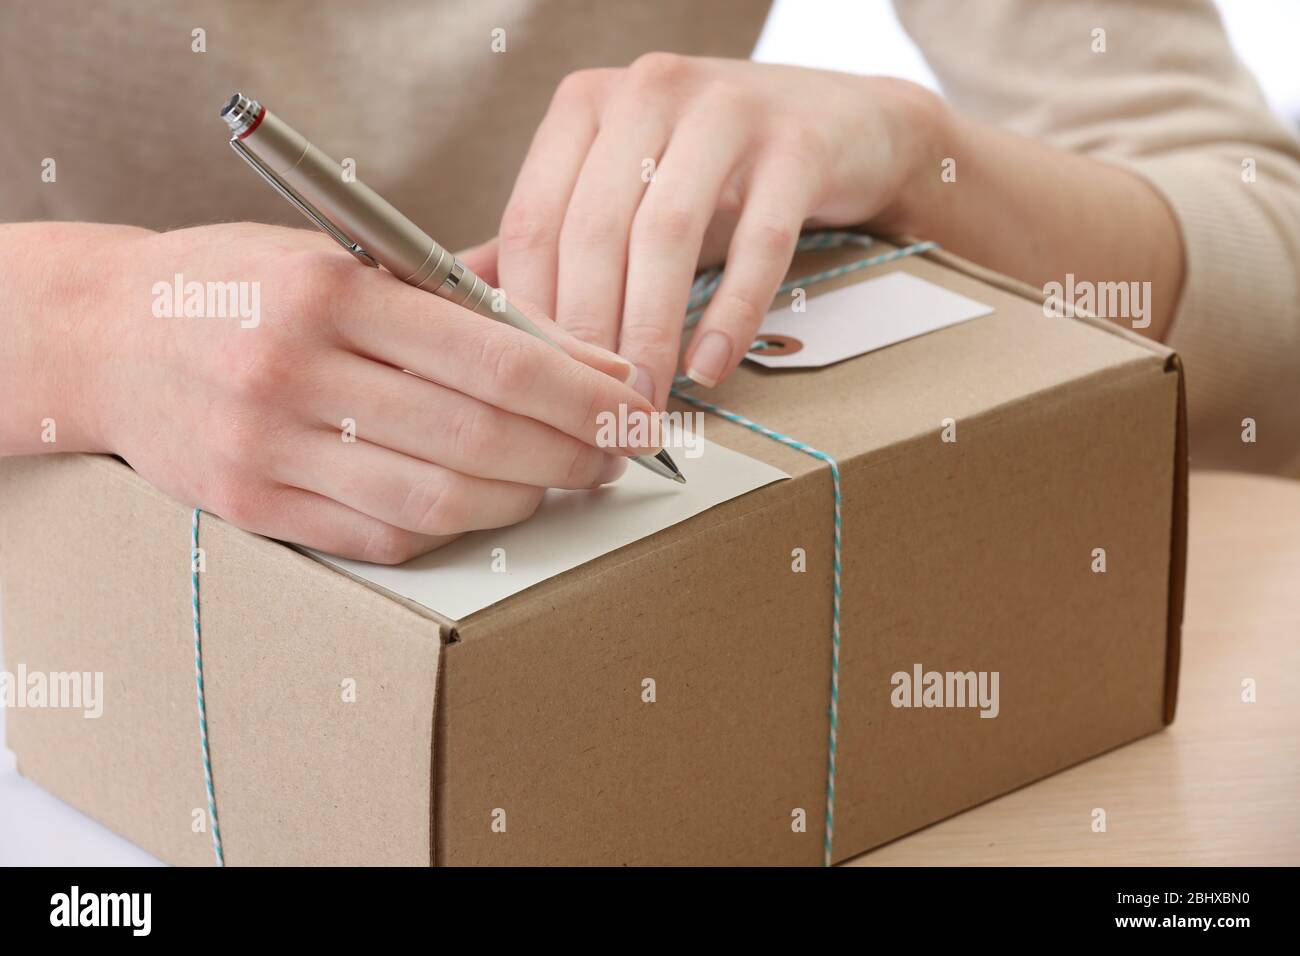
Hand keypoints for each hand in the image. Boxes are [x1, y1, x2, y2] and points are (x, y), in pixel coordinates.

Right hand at [74, 223, 653, 562]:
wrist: (107, 336)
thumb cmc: (244, 285)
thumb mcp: (343, 255)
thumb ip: (459, 300)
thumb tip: (582, 354)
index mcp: (330, 290)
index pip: (497, 360)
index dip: (586, 394)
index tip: (635, 407)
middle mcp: (295, 370)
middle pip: (481, 437)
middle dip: (573, 452)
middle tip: (613, 453)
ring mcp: (270, 448)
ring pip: (441, 498)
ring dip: (525, 498)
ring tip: (559, 479)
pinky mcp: (255, 506)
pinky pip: (386, 535)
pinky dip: (454, 525)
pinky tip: (483, 503)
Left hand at [485, 55, 939, 406]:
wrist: (843, 124)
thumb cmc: (716, 173)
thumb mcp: (624, 191)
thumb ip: (550, 242)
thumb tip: (461, 315)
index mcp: (586, 107)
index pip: (534, 220)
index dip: (529, 315)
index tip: (532, 388)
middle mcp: (647, 92)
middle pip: (594, 232)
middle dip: (589, 338)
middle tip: (591, 413)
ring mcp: (725, 110)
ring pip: (666, 237)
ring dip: (650, 334)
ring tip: (644, 403)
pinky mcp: (796, 144)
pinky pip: (756, 244)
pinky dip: (730, 315)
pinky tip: (710, 367)